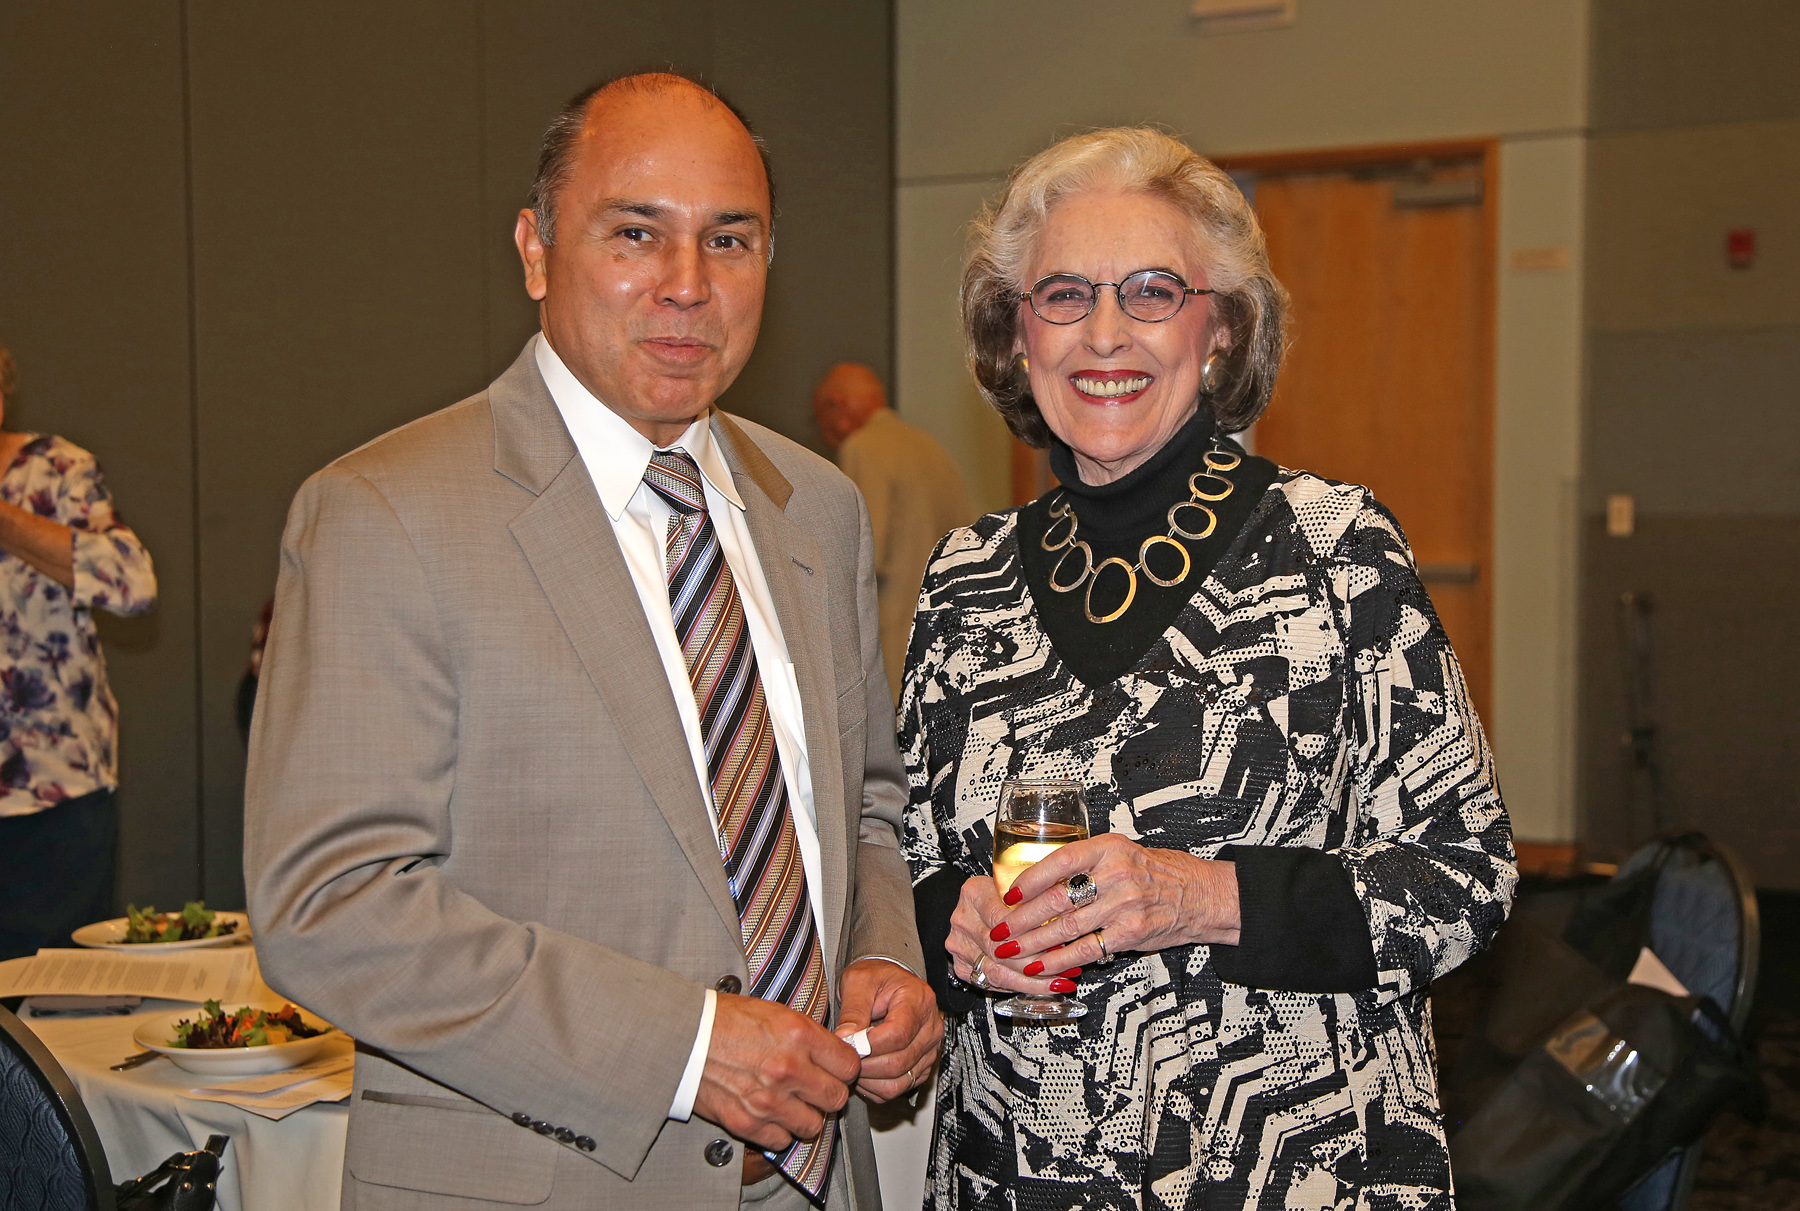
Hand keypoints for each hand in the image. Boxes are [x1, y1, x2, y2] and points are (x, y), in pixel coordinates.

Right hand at [693, 994, 860, 1152]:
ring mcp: (767, 1100)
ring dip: (806, 1115)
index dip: (844, 1067)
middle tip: (816, 1086)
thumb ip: (807, 1033)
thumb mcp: (774, 1011)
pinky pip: (782, 1140)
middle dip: (829, 1092)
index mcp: (797, 1035)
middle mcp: (787, 1069)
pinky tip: (771, 1113)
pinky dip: (779, 1131)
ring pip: (814, 1125)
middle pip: (836, 1098)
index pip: (849, 1065)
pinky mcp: (747, 1122)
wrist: (682, 1039)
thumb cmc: (724, 1020)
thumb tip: (833, 1050)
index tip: (836, 1068)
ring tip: (793, 1101)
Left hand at [834, 958, 942, 1102]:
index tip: (847, 1043)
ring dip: (869, 1079)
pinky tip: (864, 1070)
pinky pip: (899, 1089)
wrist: (887, 985)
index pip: (897, 1034)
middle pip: (899, 1061)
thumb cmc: (876, 980)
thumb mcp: (858, 981)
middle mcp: (930, 1027)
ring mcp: (929, 1050)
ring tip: (853, 1062)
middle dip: (865, 1064)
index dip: (869, 1045)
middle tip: (844, 1055)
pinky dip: (876, 1087)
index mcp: (919, 1000)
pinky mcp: (922, 1067)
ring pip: (899, 1081)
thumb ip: (853, 1009)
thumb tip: (846, 1038)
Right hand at [943, 874, 1079, 997]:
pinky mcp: (962, 966)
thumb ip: (1034, 897)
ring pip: (998, 972)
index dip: (1033, 933)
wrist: (975, 908)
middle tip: (1065, 968)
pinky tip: (1039, 987)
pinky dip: (1019, 987)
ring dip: (1032, 982)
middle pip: (1001, 950)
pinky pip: (992, 983)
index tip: (1060, 942)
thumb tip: (1069, 912)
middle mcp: (964, 920)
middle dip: (1037, 963)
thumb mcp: (1016, 884)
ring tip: (1058, 982)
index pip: (1005, 918)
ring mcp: (960, 945)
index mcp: (975, 893)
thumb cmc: (1001, 895)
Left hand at [988, 836, 1240, 971]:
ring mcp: (1124, 905)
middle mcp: (1116, 874)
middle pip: (1057, 898)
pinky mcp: (1131, 933)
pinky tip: (1042, 966)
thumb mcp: (1123, 853)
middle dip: (1022, 918)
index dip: (1029, 878)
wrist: (1202, 895)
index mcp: (1109, 848)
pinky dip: (1060, 960)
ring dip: (1033, 943)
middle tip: (1000, 930)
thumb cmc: (1160, 874)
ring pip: (1067, 926)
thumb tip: (1042, 880)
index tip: (1008, 893)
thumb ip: (1088, 864)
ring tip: (1011, 951)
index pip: (1060, 861)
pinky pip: (1087, 949)